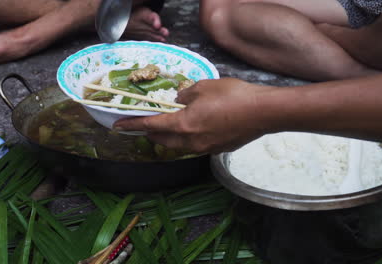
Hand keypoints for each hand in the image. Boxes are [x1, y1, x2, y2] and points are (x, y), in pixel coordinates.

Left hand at [114, 78, 278, 152]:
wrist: (263, 112)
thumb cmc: (233, 96)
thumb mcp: (203, 87)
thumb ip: (185, 95)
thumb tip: (179, 101)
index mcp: (184, 125)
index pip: (151, 126)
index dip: (132, 125)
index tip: (118, 126)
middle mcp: (191, 141)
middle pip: (162, 141)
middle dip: (149, 133)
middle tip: (143, 124)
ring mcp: (205, 148)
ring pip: (178, 146)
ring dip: (168, 138)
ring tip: (166, 127)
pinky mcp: (217, 149)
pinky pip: (194, 146)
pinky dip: (186, 139)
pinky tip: (193, 129)